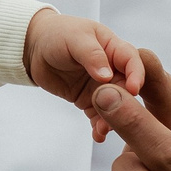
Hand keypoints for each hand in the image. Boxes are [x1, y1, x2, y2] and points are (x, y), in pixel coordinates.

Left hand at [23, 10, 143, 130]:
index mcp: (113, 47)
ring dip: (112, 119)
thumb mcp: (75, 38)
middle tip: (116, 116)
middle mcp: (112, 68)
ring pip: (114, 106)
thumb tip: (107, 75)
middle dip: (123, 104)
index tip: (133, 90)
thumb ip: (92, 54)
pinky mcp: (90, 101)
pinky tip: (98, 135)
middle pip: (126, 88)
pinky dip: (99, 126)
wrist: (34, 48)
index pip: (132, 60)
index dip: (136, 74)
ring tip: (102, 129)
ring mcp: (102, 87)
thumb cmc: (57, 34)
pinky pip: (99, 116)